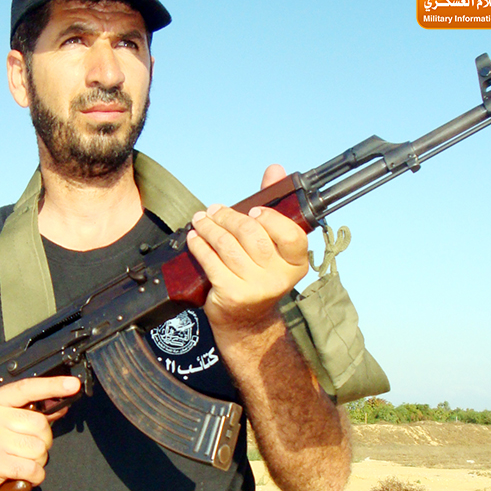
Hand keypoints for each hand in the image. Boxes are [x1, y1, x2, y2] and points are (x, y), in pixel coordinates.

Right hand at [0, 375, 80, 490]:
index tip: (71, 384)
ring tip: (16, 463)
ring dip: (36, 462)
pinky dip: (32, 477)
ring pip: (39, 449)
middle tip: (24, 451)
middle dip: (42, 442)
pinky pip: (32, 469)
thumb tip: (58, 406)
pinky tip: (17, 476)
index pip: (25, 388)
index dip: (51, 386)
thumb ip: (25, 415)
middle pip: (40, 424)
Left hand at [186, 164, 308, 337]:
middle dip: (228, 217)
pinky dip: (199, 246)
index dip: (270, 218)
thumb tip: (275, 170)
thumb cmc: (258, 274)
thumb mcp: (271, 246)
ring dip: (209, 228)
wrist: (245, 320)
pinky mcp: (232, 294)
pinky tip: (194, 237)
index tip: (252, 210)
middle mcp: (279, 277)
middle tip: (214, 210)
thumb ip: (273, 208)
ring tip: (200, 219)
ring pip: (227, 246)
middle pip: (252, 235)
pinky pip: (211, 261)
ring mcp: (256, 287)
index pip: (291, 235)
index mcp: (296, 263)